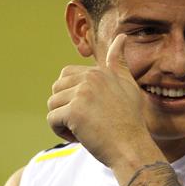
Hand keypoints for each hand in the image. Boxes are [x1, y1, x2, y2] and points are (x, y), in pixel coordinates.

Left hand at [47, 34, 161, 167]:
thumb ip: (119, 63)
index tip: (91, 111)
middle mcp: (91, 78)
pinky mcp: (74, 112)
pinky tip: (79, 138)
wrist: (133, 148)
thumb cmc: (131, 122)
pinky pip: (52, 119)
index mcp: (99, 71)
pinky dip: (61, 132)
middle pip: (56, 90)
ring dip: (63, 121)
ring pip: (52, 105)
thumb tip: (121, 37)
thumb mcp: (128, 87)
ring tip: (83, 130)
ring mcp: (82, 94)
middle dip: (65, 108)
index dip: (72, 97)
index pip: (67, 76)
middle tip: (85, 123)